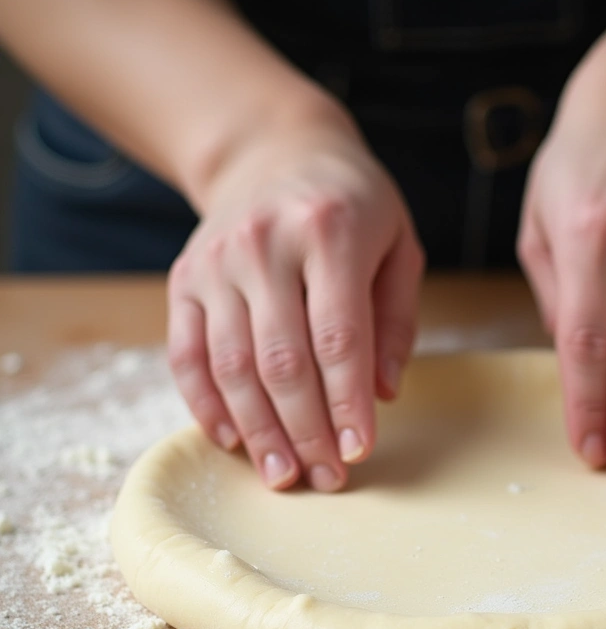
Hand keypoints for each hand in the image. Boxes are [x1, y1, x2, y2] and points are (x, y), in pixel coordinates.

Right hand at [167, 107, 424, 490]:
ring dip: (258, 431)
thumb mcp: (398, 246)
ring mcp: (216, 263)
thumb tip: (382, 394)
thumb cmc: (353, 206)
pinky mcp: (184, 280)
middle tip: (327, 478)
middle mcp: (263, 245)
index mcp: (329, 232)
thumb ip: (395, 319)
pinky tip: (232, 441)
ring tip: (283, 475)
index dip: (347, 402)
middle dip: (306, 429)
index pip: (338, 337)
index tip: (359, 450)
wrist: (274, 150)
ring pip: (231, 365)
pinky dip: (206, 405)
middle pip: (282, 360)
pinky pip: (186, 355)